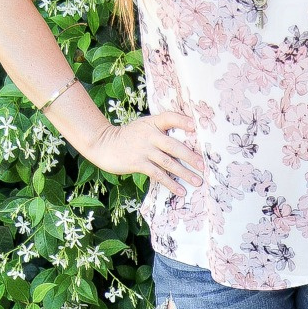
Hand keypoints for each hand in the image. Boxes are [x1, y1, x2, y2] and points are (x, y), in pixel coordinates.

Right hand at [86, 112, 204, 197]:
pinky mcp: (138, 163)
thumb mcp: (143, 127)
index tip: (196, 126)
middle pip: (174, 145)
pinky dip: (170, 183)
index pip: (169, 117)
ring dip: (184, 173)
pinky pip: (158, 174)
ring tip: (197, 182)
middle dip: (190, 156)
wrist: (103, 144)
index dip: (182, 121)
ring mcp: (143, 149)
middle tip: (203, 166)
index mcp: (152, 122)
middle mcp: (149, 134)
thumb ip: (160, 131)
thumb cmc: (129, 137)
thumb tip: (184, 143)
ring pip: (168, 162)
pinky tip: (180, 191)